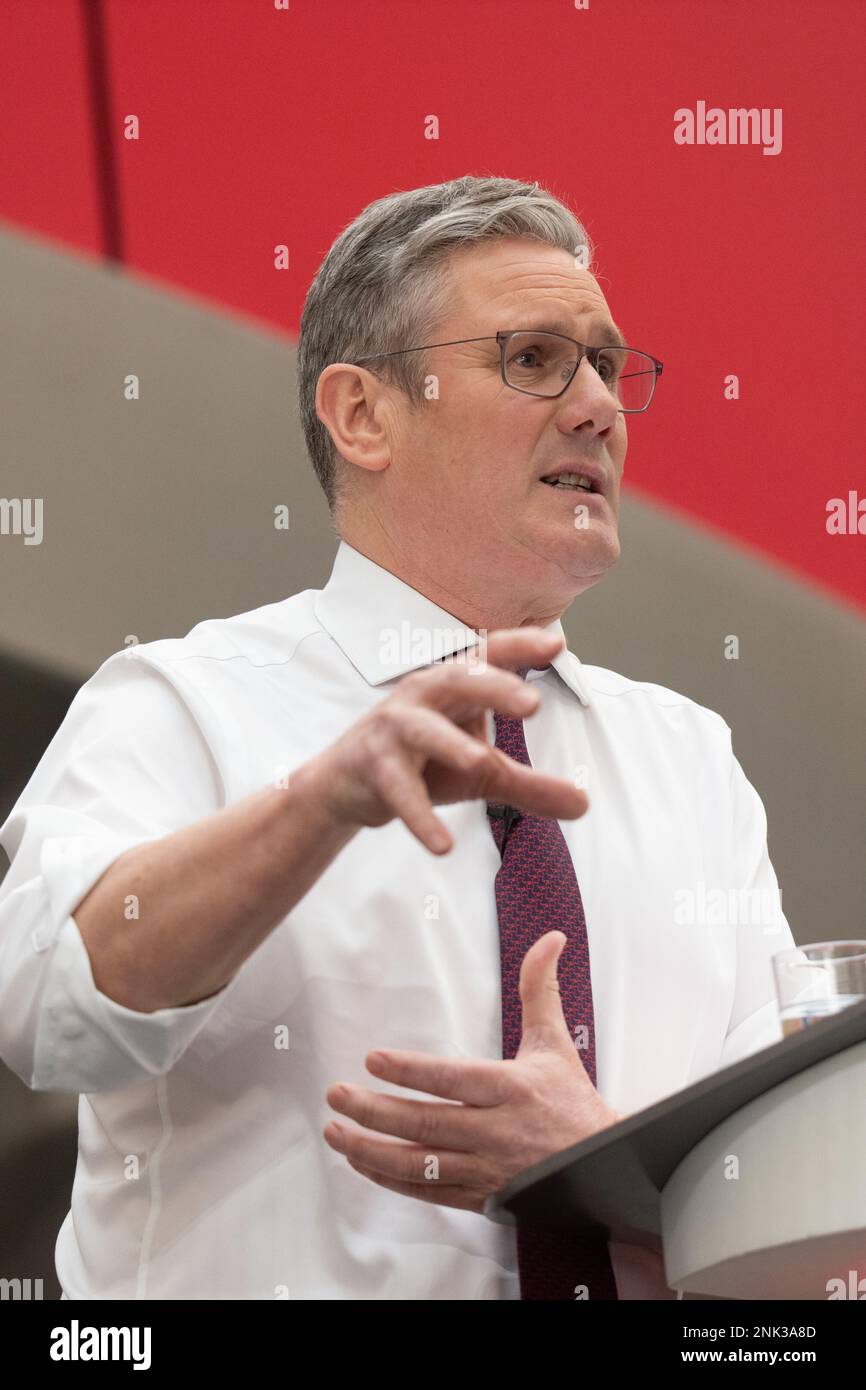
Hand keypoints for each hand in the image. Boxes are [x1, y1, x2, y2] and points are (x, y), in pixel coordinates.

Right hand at [304, 626, 587, 854]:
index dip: (520, 647)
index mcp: (454, 686)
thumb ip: (530, 785)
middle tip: (532, 704)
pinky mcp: (373, 765)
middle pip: (460, 680)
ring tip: (480, 762)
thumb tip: (585, 805)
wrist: (346, 786)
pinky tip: (442, 845)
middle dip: (494, 687)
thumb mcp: (481, 773)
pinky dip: (420, 817)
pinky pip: (400, 790)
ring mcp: (394, 727)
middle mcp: (423, 695)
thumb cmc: (420, 763)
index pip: (490, 656)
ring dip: (451, 745)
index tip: (556, 644)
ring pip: (424, 730)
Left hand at [323, 931, 622, 1213]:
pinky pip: (428, 1192)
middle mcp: (496, 1132)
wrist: (604, 1168)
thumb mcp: (555, 1041)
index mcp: (512, 1089)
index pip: (453, 1078)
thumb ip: (540, 988)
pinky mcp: (480, 1197)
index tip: (372, 1060)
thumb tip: (550, 937)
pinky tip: (363, 1163)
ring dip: (371, 1150)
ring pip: (420, 1164)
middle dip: (375, 1111)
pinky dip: (392, 1180)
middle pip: (427, 1122)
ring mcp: (486, 1169)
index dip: (411, 1071)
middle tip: (337, 1095)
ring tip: (335, 1132)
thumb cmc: (572, 1101)